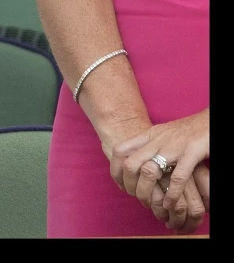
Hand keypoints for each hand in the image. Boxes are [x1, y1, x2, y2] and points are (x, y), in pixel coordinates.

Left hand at [113, 110, 209, 228]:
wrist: (209, 119)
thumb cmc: (188, 131)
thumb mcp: (163, 135)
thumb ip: (150, 146)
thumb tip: (136, 164)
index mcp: (149, 134)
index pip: (120, 150)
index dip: (115, 169)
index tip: (121, 184)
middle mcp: (157, 139)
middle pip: (131, 164)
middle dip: (130, 185)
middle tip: (137, 198)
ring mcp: (174, 145)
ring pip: (150, 171)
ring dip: (148, 192)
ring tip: (153, 205)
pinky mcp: (192, 151)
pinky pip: (178, 177)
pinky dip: (172, 194)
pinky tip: (170, 204)